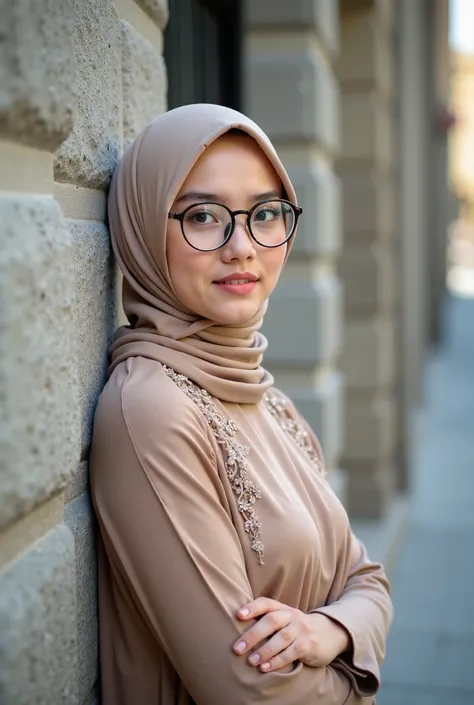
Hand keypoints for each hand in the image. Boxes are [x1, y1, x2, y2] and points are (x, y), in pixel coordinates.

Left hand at [233, 598, 349, 672]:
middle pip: (271, 621)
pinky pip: (291, 653)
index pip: (266, 603)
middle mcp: (292, 616)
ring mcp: (301, 630)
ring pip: (281, 638)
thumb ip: (268, 620)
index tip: (238, 616)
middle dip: (252, 635)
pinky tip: (265, 668)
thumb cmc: (298, 628)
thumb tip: (238, 629)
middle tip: (237, 649)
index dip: (252, 608)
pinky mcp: (309, 645)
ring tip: (251, 661)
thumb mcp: (286, 619)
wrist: (330, 633)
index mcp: (283, 608)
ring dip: (264, 650)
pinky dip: (277, 661)